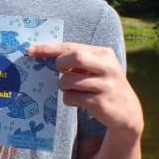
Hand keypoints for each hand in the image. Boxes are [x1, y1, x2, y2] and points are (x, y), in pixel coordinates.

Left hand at [27, 42, 142, 136]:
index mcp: (104, 54)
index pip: (72, 47)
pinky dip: (69, 99)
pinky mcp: (100, 103)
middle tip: (61, 72)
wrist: (128, 112)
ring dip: (64, 86)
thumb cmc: (104, 85)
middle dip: (60, 65)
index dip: (49, 48)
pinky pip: (71, 98)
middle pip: (75, 58)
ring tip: (73, 89)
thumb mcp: (98, 68)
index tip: (30, 50)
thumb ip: (78, 60)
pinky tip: (80, 101)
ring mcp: (105, 85)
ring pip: (68, 81)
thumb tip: (46, 56)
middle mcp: (107, 67)